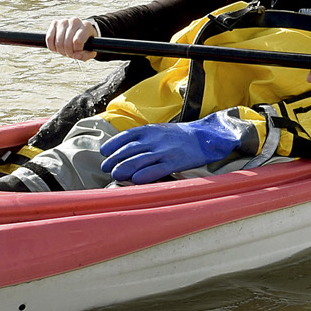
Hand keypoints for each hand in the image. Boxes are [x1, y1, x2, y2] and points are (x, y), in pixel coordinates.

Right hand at [43, 16, 96, 60]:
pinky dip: (52, 46)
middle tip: (70, 54)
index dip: (76, 51)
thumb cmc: (85, 43)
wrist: (79, 34)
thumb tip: (76, 55)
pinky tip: (57, 48)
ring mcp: (64, 21)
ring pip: (58, 41)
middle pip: (67, 43)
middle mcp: (75, 21)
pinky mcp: (55, 23)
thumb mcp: (90, 51)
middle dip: (68, 52)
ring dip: (60, 50)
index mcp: (86, 26)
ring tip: (65, 51)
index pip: (77, 41)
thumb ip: (86, 55)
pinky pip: (49, 38)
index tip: (78, 52)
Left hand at [99, 114, 248, 183]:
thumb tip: (125, 150)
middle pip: (129, 150)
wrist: (206, 136)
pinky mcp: (175, 162)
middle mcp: (155, 139)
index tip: (104, 152)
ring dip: (124, 167)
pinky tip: (135, 180)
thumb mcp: (160, 131)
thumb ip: (143, 138)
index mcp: (150, 130)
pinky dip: (144, 175)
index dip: (113, 144)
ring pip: (139, 160)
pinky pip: (156, 169)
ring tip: (115, 174)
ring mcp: (164, 151)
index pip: (126, 136)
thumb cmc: (180, 136)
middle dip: (114, 159)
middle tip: (106, 168)